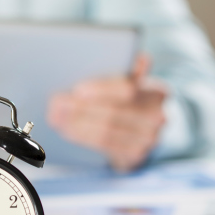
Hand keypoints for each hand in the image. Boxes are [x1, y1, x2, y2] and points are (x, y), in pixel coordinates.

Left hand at [46, 54, 166, 171]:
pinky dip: (83, 137)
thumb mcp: (137, 84)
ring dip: (77, 124)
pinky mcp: (135, 156)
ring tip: (57, 116)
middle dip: (80, 108)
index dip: (101, 89)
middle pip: (113, 113)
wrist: (148, 133)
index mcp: (158, 92)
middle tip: (57, 103)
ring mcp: (148, 140)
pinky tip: (67, 129)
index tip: (78, 89)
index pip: (128, 89)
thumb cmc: (136, 102)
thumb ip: (132, 72)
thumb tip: (140, 58)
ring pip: (106, 131)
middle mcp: (158, 117)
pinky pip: (104, 146)